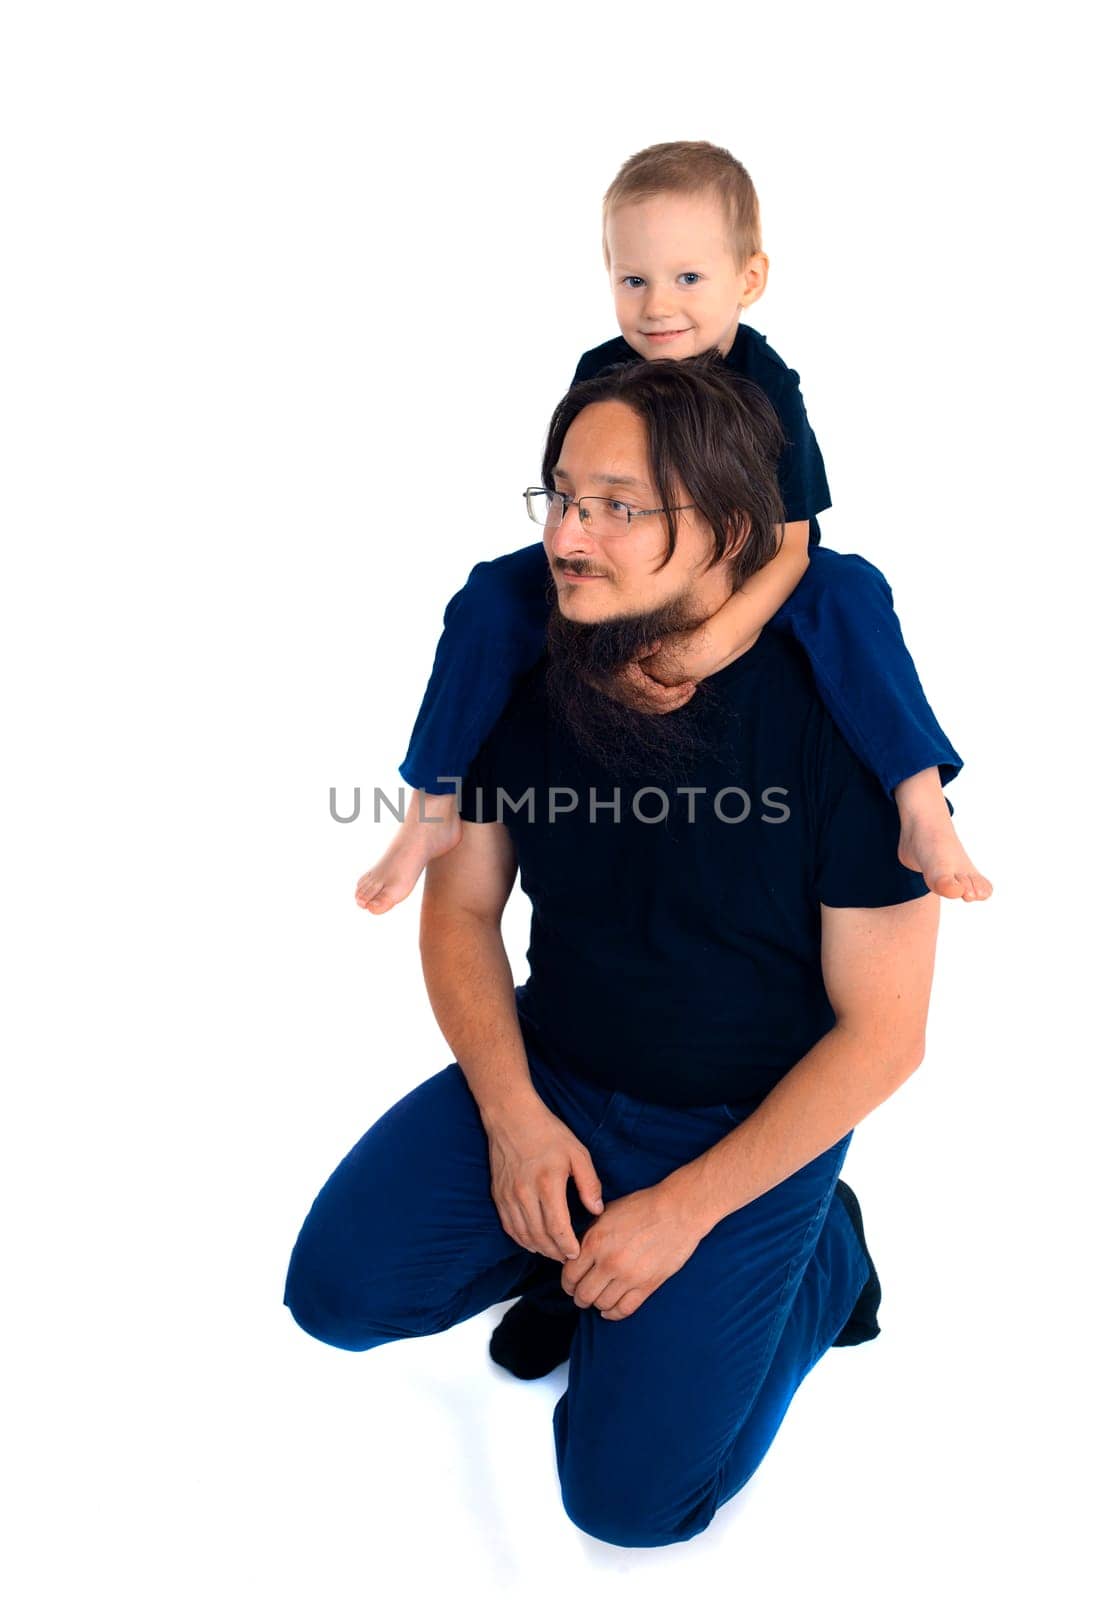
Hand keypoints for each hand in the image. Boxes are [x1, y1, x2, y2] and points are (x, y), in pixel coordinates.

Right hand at [486, 1099, 604, 1262]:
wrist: (511, 1117)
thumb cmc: (548, 1133)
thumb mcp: (577, 1153)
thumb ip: (589, 1183)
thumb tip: (596, 1210)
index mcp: (547, 1184)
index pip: (558, 1229)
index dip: (568, 1247)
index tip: (577, 1253)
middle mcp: (524, 1194)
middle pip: (540, 1237)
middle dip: (556, 1253)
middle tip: (568, 1258)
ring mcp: (508, 1196)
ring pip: (523, 1235)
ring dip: (539, 1249)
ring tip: (554, 1252)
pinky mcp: (498, 1196)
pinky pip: (509, 1227)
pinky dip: (522, 1239)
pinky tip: (533, 1242)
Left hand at [561, 1183, 705, 1320]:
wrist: (677, 1211)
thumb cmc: (642, 1206)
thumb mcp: (607, 1213)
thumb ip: (589, 1235)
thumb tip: (575, 1253)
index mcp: (595, 1241)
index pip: (569, 1274)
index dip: (567, 1282)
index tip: (570, 1284)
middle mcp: (608, 1262)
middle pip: (583, 1294)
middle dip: (579, 1297)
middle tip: (581, 1294)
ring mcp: (628, 1276)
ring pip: (601, 1305)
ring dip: (596, 1304)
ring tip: (598, 1298)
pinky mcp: (647, 1286)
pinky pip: (623, 1310)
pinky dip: (612, 1314)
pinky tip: (609, 1310)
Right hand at [606, 640, 697, 715]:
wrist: (590, 669)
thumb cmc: (609, 659)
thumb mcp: (625, 652)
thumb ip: (642, 649)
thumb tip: (658, 644)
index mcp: (637, 687)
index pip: (665, 695)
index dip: (680, 693)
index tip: (692, 684)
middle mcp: (635, 698)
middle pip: (664, 706)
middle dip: (680, 699)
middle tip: (693, 689)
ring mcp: (632, 702)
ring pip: (658, 710)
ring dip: (673, 704)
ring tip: (685, 694)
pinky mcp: (629, 702)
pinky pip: (650, 709)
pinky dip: (663, 706)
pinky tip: (670, 698)